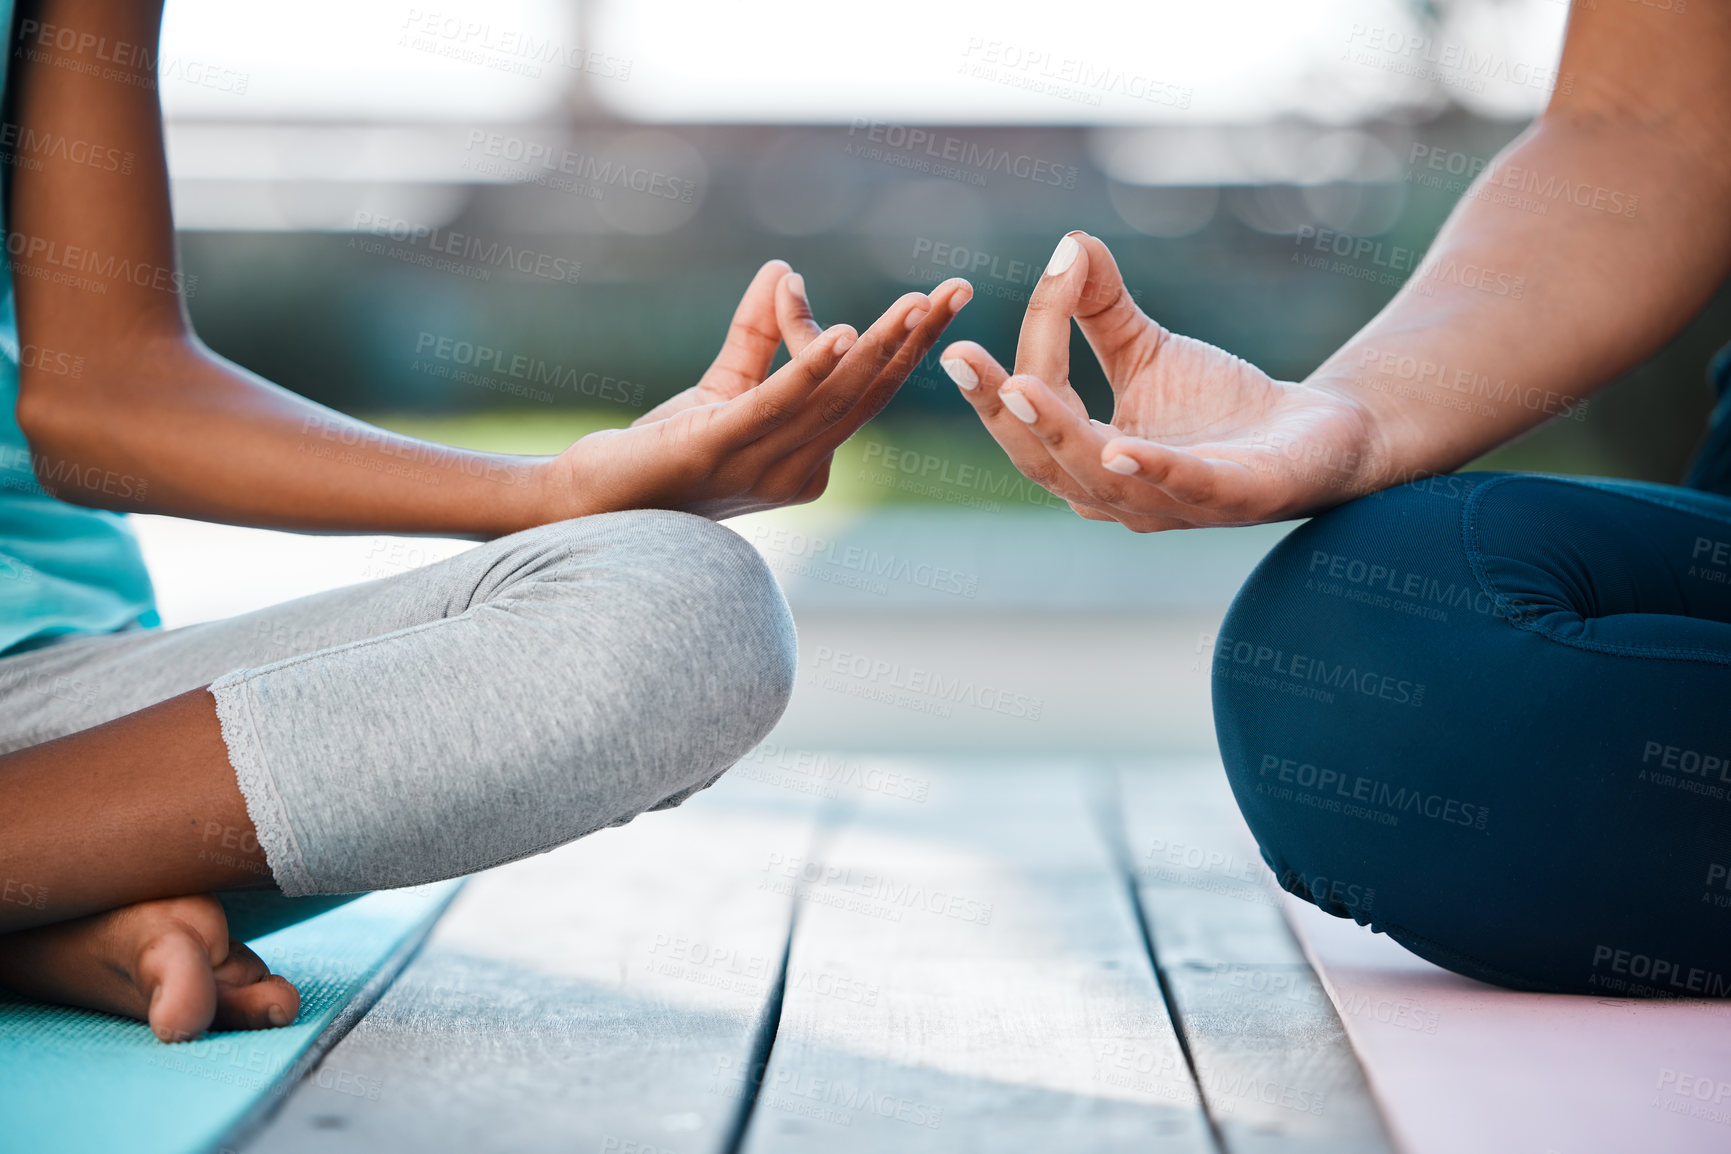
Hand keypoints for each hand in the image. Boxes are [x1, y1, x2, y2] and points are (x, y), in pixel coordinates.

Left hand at [547, 262, 972, 519]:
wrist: (590, 502)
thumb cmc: (658, 454)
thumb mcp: (722, 388)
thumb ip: (757, 334)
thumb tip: (786, 270)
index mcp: (807, 460)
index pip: (862, 393)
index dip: (890, 340)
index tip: (921, 293)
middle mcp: (796, 470)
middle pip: (868, 395)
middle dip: (916, 340)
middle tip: (958, 289)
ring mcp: (761, 465)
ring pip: (834, 397)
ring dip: (878, 347)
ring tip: (916, 303)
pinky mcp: (718, 447)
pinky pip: (776, 404)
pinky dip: (811, 368)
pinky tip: (840, 334)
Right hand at [940, 233, 1381, 531]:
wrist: (1315, 435)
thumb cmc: (1219, 406)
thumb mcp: (1147, 351)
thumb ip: (1099, 309)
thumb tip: (1068, 242)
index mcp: (1083, 463)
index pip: (1039, 405)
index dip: (1027, 346)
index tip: (1003, 290)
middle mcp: (1115, 497)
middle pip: (1042, 458)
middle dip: (1000, 410)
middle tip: (960, 358)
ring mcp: (1170, 506)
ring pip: (1099, 477)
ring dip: (1057, 434)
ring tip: (1022, 387)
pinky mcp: (1232, 500)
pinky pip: (1182, 486)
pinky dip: (1150, 468)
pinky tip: (1120, 444)